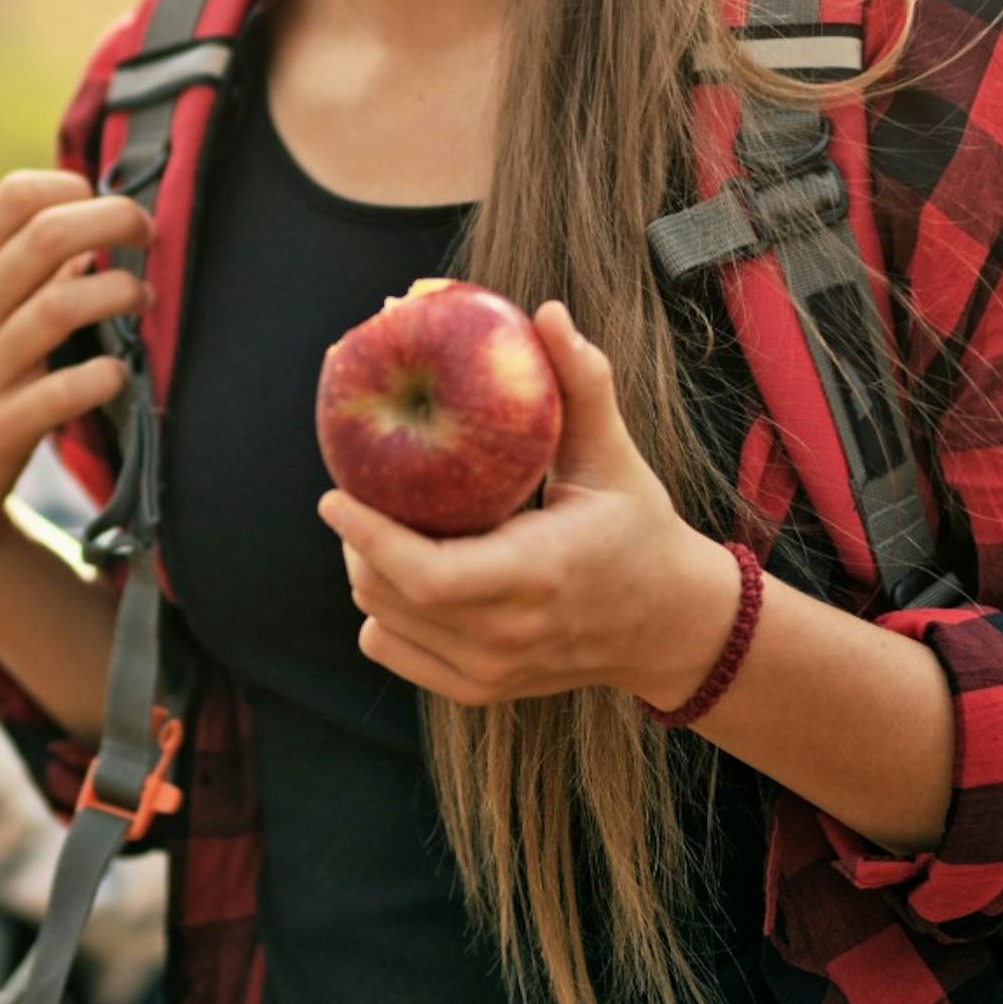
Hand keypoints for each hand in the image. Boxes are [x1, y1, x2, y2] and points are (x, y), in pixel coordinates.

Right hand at [0, 171, 144, 580]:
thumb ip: (19, 272)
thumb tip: (93, 226)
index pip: (13, 198)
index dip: (71, 188)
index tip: (105, 205)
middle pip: (46, 237)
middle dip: (113, 221)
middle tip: (148, 233)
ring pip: (60, 307)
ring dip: (117, 294)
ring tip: (142, 298)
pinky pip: (63, 392)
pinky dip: (104, 377)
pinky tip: (120, 374)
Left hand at [318, 300, 744, 708]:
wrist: (668, 625)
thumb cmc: (638, 528)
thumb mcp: (614, 456)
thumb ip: (583, 383)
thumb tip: (545, 313)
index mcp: (538, 574)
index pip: (426, 575)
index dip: (369, 536)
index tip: (334, 492)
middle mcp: (508, 635)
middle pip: (390, 595)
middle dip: (357, 542)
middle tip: (355, 494)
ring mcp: (491, 672)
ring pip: (384, 623)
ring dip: (365, 572)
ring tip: (376, 525)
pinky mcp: (481, 690)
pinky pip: (395, 651)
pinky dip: (381, 612)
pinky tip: (397, 572)